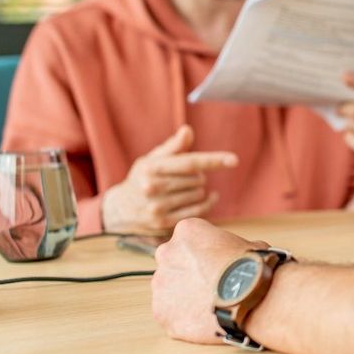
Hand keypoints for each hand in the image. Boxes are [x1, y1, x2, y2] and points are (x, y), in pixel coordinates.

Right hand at [101, 125, 237, 233]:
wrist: (119, 209)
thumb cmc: (142, 178)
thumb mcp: (152, 159)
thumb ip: (173, 146)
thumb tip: (188, 130)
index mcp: (151, 167)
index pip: (189, 162)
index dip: (213, 160)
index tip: (234, 160)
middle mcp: (152, 187)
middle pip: (197, 179)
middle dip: (199, 176)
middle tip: (188, 177)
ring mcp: (157, 207)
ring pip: (199, 194)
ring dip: (200, 190)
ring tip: (188, 188)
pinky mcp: (163, 222)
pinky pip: (197, 211)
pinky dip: (207, 203)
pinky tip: (209, 198)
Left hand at [151, 218, 267, 343]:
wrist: (248, 296)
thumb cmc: (252, 268)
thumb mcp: (249, 245)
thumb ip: (233, 248)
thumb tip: (243, 256)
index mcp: (187, 231)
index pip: (189, 240)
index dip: (204, 254)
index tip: (216, 265)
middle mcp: (166, 253)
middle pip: (173, 263)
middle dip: (187, 274)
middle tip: (210, 286)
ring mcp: (160, 284)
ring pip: (168, 291)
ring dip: (183, 297)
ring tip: (209, 307)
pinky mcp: (161, 312)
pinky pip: (169, 315)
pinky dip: (183, 319)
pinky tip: (204, 321)